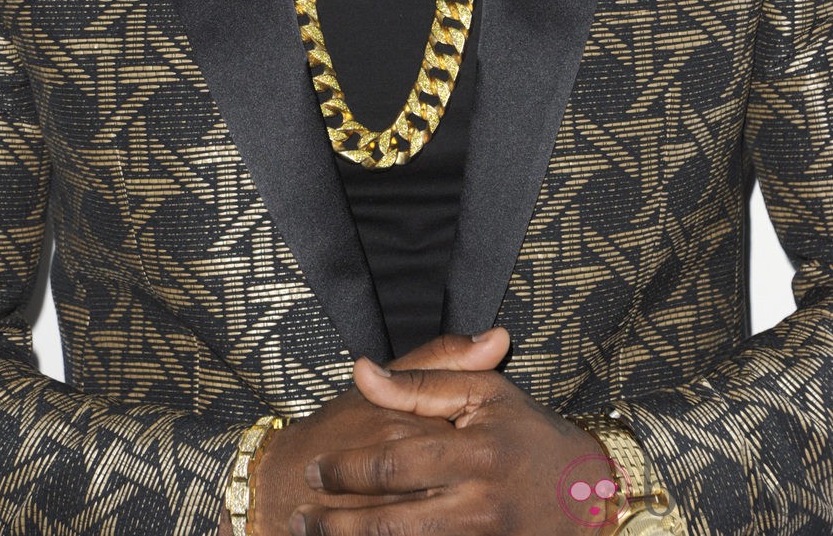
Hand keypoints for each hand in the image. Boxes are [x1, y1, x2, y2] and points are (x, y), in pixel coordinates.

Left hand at [292, 330, 608, 535]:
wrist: (591, 493)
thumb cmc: (529, 435)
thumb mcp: (482, 394)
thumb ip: (420, 383)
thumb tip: (361, 370)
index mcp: (474, 454)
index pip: (394, 464)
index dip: (348, 470)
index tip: (315, 468)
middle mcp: (477, 505)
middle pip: (390, 523)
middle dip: (336, 524)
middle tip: (299, 516)